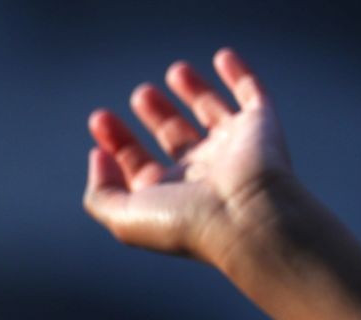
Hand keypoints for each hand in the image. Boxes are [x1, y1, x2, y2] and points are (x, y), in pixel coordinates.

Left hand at [83, 48, 293, 267]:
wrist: (248, 217)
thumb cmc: (186, 221)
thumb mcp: (124, 216)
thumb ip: (100, 192)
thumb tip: (99, 157)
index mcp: (170, 197)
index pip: (139, 166)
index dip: (118, 143)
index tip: (100, 119)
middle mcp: (202, 174)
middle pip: (175, 137)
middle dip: (157, 115)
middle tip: (141, 95)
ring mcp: (233, 149)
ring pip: (212, 114)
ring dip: (194, 91)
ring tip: (175, 70)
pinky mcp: (261, 126)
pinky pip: (252, 94)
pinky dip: (240, 74)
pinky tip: (222, 57)